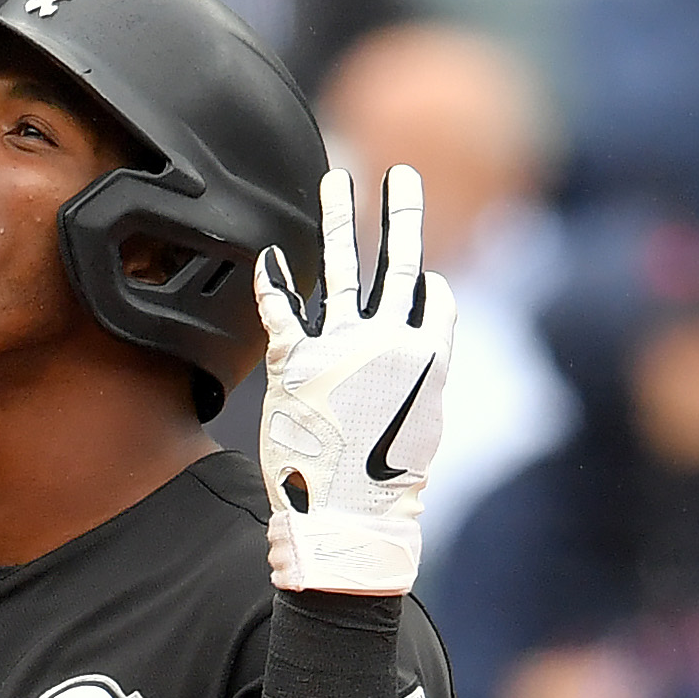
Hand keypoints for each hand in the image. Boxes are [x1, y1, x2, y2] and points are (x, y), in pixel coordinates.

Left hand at [253, 163, 454, 600]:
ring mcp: (341, 347)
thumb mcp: (420, 429)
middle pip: (396, 261)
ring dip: (340, 219)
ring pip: (342, 266)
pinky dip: (272, 280)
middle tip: (401, 175)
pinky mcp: (295, 362)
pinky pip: (281, 307)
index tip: (419, 273)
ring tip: (338, 180)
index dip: (425, 284)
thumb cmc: (384, 488)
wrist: (350, 523)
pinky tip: (266, 255)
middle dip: (401, 213)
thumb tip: (421, 356)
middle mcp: (388, 341)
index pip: (431, 296)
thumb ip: (420, 381)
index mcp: (428, 356)